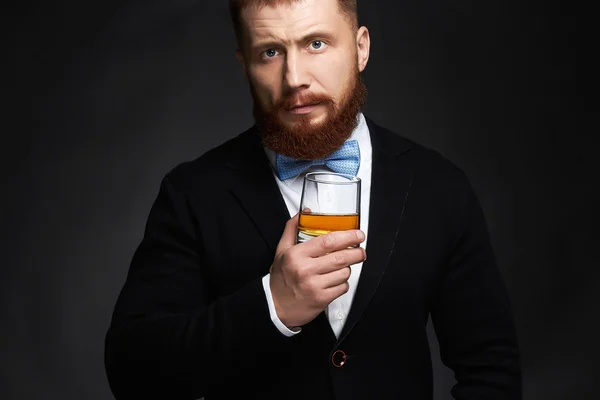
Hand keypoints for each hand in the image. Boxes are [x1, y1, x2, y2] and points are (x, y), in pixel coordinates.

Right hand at [269, 213, 366, 328]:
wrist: (275, 306)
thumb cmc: (280, 278)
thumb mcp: (281, 250)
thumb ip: (292, 229)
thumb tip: (306, 213)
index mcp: (296, 255)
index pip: (328, 241)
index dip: (348, 236)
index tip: (357, 235)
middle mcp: (305, 270)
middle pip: (341, 257)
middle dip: (357, 252)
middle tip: (360, 250)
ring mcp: (314, 285)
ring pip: (344, 272)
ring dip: (347, 268)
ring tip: (341, 267)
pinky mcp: (322, 299)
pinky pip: (343, 287)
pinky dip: (343, 283)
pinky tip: (334, 280)